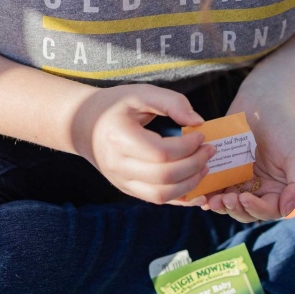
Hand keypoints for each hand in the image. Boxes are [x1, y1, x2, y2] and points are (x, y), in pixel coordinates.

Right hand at [72, 84, 214, 203]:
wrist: (84, 125)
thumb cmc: (116, 106)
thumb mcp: (141, 93)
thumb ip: (172, 102)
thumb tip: (198, 122)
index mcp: (119, 138)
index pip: (161, 153)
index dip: (187, 146)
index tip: (201, 135)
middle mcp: (118, 165)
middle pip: (164, 177)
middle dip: (194, 165)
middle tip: (209, 151)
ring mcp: (121, 181)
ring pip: (162, 195)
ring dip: (190, 184)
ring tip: (205, 167)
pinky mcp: (128, 190)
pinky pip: (158, 200)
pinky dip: (181, 197)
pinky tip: (197, 186)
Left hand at [203, 87, 294, 222]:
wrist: (265, 101)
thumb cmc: (286, 127)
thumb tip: (287, 211)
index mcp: (279, 191)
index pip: (268, 210)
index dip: (256, 209)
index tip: (244, 198)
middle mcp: (259, 190)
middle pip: (246, 212)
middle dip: (235, 209)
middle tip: (225, 200)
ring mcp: (240, 182)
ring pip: (228, 203)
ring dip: (220, 206)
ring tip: (212, 201)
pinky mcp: (224, 171)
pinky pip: (215, 187)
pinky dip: (208, 193)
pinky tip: (202, 193)